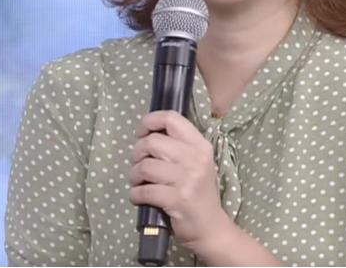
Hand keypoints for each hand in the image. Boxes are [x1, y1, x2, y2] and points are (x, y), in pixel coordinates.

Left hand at [128, 110, 228, 252]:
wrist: (210, 227)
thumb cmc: (198, 192)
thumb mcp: (196, 163)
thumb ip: (177, 146)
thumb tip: (147, 133)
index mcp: (200, 146)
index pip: (172, 119)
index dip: (150, 121)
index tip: (142, 133)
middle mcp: (196, 159)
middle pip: (153, 142)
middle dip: (137, 153)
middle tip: (138, 164)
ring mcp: (187, 179)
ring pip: (145, 166)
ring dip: (134, 175)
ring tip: (138, 182)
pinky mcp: (177, 199)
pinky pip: (144, 190)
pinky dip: (136, 194)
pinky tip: (139, 196)